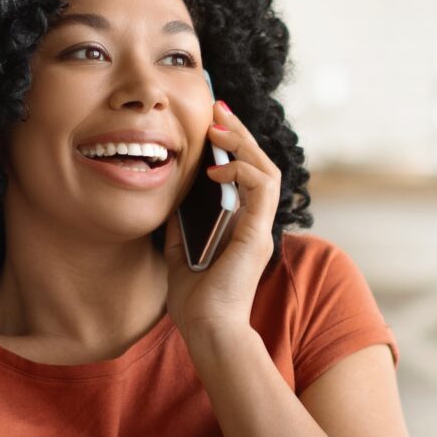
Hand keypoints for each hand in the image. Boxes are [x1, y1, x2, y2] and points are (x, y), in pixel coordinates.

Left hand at [161, 98, 280, 348]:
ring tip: (219, 127)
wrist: (207, 329)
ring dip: (242, 144)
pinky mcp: (258, 234)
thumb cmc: (195, 300)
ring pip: (266, 169)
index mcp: (241, 225)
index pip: (246, 173)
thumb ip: (180, 224)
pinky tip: (216, 167)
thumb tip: (171, 197)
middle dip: (238, 131)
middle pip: (259, 163)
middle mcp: (256, 223)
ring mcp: (260, 228)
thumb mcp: (178, 250)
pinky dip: (242, 171)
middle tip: (218, 107)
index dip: (233, 144)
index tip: (214, 120)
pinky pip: (261, 189)